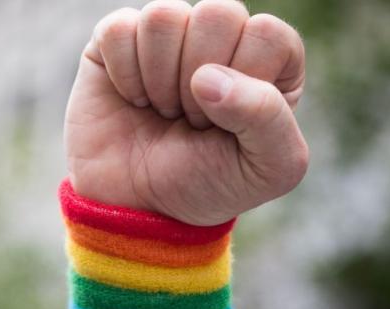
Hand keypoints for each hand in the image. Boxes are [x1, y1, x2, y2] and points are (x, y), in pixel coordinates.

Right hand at [65, 0, 307, 225]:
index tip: (224, 125)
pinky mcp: (119, 40)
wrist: (139, 209)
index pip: (267, 34)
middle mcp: (222, 36)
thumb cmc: (208, 185)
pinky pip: (119, 29)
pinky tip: (132, 99)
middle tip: (191, 119)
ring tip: (163, 109)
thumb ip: (268, 119)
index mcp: (270, 60)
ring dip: (159, 79)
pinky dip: (123, 74)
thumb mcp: (268, 170)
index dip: (243, 83)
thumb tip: (208, 77)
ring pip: (164, 16)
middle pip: (218, 13)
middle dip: (197, 81)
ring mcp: (170, 34)